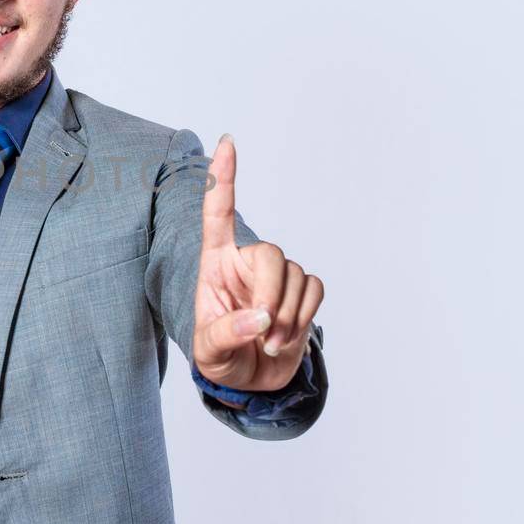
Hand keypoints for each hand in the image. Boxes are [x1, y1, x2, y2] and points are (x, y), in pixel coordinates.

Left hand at [191, 133, 323, 394]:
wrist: (250, 380)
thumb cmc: (220, 357)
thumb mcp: (208, 351)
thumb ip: (227, 332)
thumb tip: (259, 318)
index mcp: (215, 263)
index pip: (217, 214)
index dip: (222, 179)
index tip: (227, 142)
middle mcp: (246, 261)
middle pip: (270, 253)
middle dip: (271, 293)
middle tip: (263, 329)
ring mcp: (276, 274)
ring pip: (295, 275)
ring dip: (287, 316)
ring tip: (268, 344)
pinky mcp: (301, 290)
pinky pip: (314, 289)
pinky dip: (303, 317)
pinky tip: (285, 338)